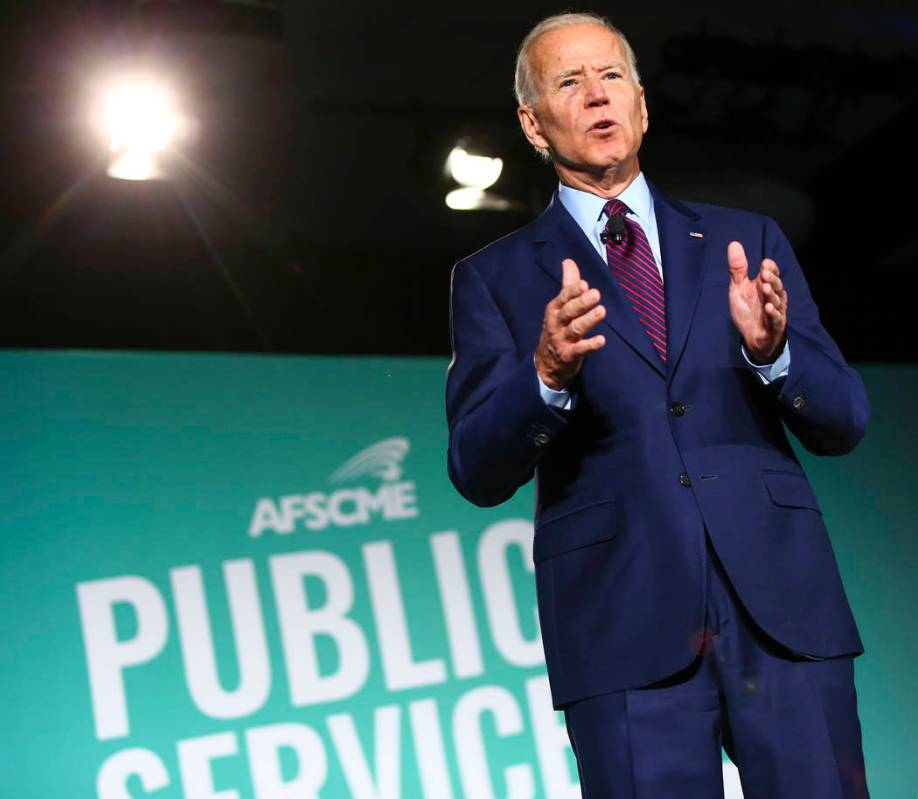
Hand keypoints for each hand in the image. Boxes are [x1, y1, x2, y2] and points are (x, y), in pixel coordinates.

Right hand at [535, 259, 606, 389]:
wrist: (545, 364)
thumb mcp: (559, 307)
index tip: (584, 284)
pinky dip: (590, 345)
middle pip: (568, 312)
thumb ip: (567, 285)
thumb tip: (569, 261)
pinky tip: (601, 340)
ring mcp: (562, 340)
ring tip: (601, 311)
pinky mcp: (569, 355)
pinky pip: (580, 350)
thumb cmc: (556, 329)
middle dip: (581, 303)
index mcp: (554, 309)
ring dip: (588, 320)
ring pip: (575, 329)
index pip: (563, 298)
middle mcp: (556, 324)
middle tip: (596, 294)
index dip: (573, 291)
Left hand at [727, 241, 787, 363]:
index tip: (764, 264)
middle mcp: (774, 296)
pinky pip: (776, 319)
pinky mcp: (775, 326)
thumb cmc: (747, 311)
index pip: (772, 273)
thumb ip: (738, 268)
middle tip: (764, 273)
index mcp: (766, 286)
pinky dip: (773, 313)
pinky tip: (768, 307)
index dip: (770, 268)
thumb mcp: (738, 288)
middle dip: (772, 279)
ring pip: (777, 301)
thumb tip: (734, 244)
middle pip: (777, 285)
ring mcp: (775, 311)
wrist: (752, 337)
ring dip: (772, 294)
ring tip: (765, 288)